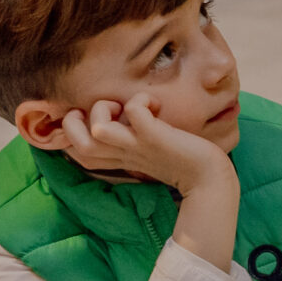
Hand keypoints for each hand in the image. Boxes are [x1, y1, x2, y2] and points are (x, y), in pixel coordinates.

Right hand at [62, 94, 238, 271]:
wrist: (210, 179)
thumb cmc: (182, 162)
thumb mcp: (148, 152)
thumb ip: (131, 142)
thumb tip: (123, 120)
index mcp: (118, 159)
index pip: (76, 152)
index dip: (71, 134)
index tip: (92, 119)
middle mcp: (122, 154)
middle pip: (75, 143)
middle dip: (75, 121)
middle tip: (104, 112)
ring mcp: (138, 146)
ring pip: (95, 131)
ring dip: (102, 109)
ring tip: (123, 107)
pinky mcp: (155, 138)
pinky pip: (135, 113)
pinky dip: (140, 100)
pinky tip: (155, 105)